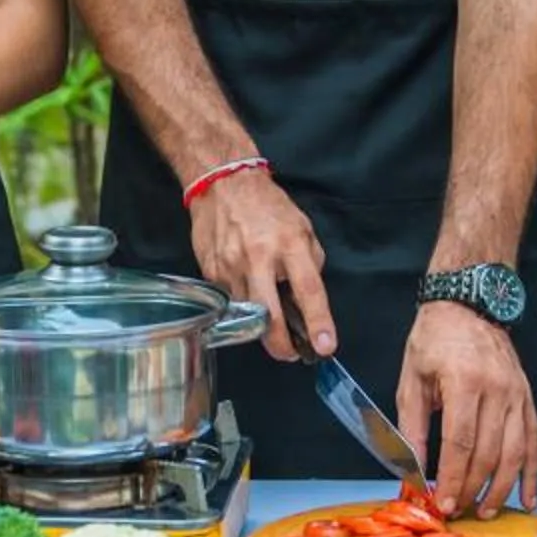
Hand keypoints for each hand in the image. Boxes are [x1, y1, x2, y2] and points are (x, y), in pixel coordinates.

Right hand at [189, 168, 329, 361]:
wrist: (223, 183)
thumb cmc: (268, 206)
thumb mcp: (302, 227)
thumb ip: (309, 262)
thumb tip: (307, 299)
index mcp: (290, 243)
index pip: (309, 290)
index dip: (318, 322)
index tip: (326, 346)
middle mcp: (259, 256)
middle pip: (270, 317)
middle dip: (281, 346)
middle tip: (291, 353)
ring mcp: (231, 266)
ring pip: (247, 315)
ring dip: (260, 324)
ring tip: (268, 314)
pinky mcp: (211, 272)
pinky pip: (229, 302)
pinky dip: (242, 305)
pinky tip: (246, 289)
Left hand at [397, 303, 536, 517]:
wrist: (468, 304)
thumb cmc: (434, 339)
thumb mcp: (412, 378)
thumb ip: (412, 426)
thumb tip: (411, 468)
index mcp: (464, 382)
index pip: (461, 443)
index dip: (453, 478)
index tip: (442, 502)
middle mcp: (496, 389)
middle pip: (489, 453)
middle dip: (473, 488)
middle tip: (458, 510)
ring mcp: (517, 394)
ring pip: (515, 452)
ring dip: (502, 487)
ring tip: (487, 510)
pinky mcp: (527, 397)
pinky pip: (534, 441)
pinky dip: (532, 471)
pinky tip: (527, 495)